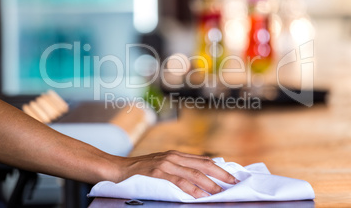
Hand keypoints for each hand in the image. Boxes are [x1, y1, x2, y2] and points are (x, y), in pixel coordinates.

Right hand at [115, 150, 237, 198]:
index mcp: (176, 155)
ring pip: (193, 172)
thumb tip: (198, 180)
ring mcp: (165, 163)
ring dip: (209, 182)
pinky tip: (200, 195)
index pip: (203, 160)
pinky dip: (191, 188)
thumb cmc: (140, 170)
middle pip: (202, 164)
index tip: (232, 175)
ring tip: (220, 192)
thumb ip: (178, 170)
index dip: (219, 167)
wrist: (117, 168)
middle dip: (220, 173)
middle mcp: (173, 156)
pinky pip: (178, 180)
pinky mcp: (156, 172)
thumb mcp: (161, 167)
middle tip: (233, 182)